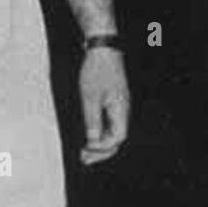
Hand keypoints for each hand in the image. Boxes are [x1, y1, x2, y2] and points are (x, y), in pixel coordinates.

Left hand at [79, 46, 129, 165]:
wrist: (103, 47)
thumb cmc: (97, 70)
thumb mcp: (90, 97)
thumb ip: (92, 121)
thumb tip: (93, 142)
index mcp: (121, 109)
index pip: (117, 139)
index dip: (103, 148)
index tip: (86, 150)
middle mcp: (124, 109)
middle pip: (117, 138)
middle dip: (101, 151)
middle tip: (84, 159)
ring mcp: (120, 104)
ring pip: (114, 131)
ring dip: (100, 143)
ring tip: (84, 152)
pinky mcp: (114, 99)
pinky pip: (110, 122)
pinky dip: (100, 132)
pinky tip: (90, 134)